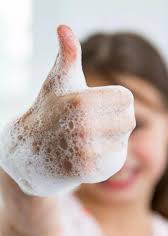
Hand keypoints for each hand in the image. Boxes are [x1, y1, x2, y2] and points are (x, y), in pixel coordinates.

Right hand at [0, 25, 134, 196]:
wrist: (28, 153)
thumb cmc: (48, 113)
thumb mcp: (57, 84)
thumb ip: (68, 57)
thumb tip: (64, 28)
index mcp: (81, 102)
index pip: (126, 99)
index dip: (114, 103)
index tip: (97, 107)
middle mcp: (83, 128)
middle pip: (128, 121)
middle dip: (114, 122)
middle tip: (92, 125)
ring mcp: (85, 152)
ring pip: (122, 143)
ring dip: (110, 142)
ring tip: (86, 141)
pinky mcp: (87, 172)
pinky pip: (115, 162)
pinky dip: (105, 159)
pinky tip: (85, 156)